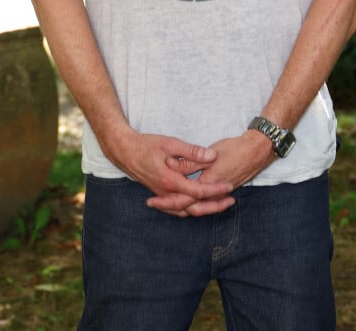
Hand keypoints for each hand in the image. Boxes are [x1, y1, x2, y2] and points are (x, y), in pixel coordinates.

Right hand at [113, 131, 235, 217]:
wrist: (124, 151)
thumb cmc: (146, 145)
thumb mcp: (170, 143)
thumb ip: (191, 151)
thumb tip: (212, 156)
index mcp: (171, 181)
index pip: (199, 191)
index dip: (216, 190)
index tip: (229, 185)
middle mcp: (167, 193)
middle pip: (194, 208)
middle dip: (215, 205)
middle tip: (231, 200)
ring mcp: (162, 196)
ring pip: (185, 211)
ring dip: (203, 209)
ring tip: (219, 204)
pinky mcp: (159, 194)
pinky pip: (176, 210)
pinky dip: (189, 210)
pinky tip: (197, 205)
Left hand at [149, 130, 274, 216]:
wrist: (257, 151)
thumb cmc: (235, 149)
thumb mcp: (211, 152)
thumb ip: (193, 160)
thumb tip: (175, 166)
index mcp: (208, 182)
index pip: (183, 198)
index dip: (166, 201)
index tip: (151, 201)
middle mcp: (213, 192)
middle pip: (188, 207)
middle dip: (170, 207)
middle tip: (153, 204)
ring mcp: (219, 194)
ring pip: (196, 207)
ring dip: (180, 206)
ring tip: (164, 203)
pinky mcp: (223, 191)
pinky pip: (204, 203)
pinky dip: (192, 204)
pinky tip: (185, 198)